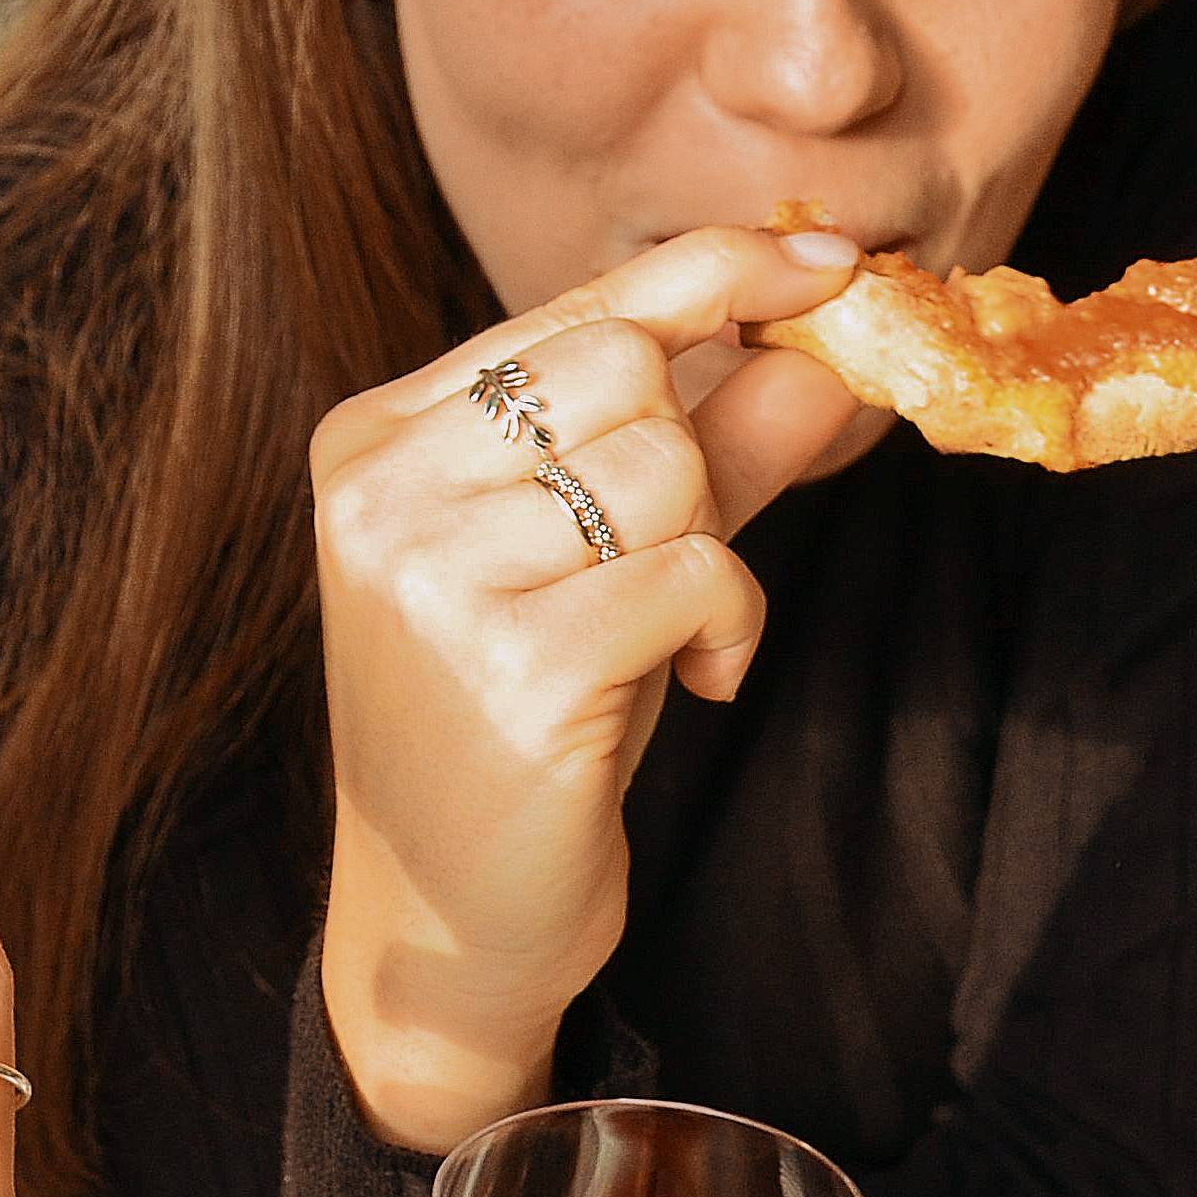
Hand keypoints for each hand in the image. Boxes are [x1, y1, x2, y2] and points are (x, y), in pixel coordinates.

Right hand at [312, 225, 862, 1152]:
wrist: (440, 930)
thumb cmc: (516, 735)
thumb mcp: (596, 565)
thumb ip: (701, 445)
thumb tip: (825, 336)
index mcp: (371, 441)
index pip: (574, 311)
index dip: (717, 271)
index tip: (825, 267)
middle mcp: (378, 491)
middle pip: (628, 369)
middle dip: (691, 462)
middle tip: (663, 569)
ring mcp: (429, 574)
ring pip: (666, 466)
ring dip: (712, 556)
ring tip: (664, 643)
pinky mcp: (507, 660)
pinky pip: (696, 569)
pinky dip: (732, 627)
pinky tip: (694, 687)